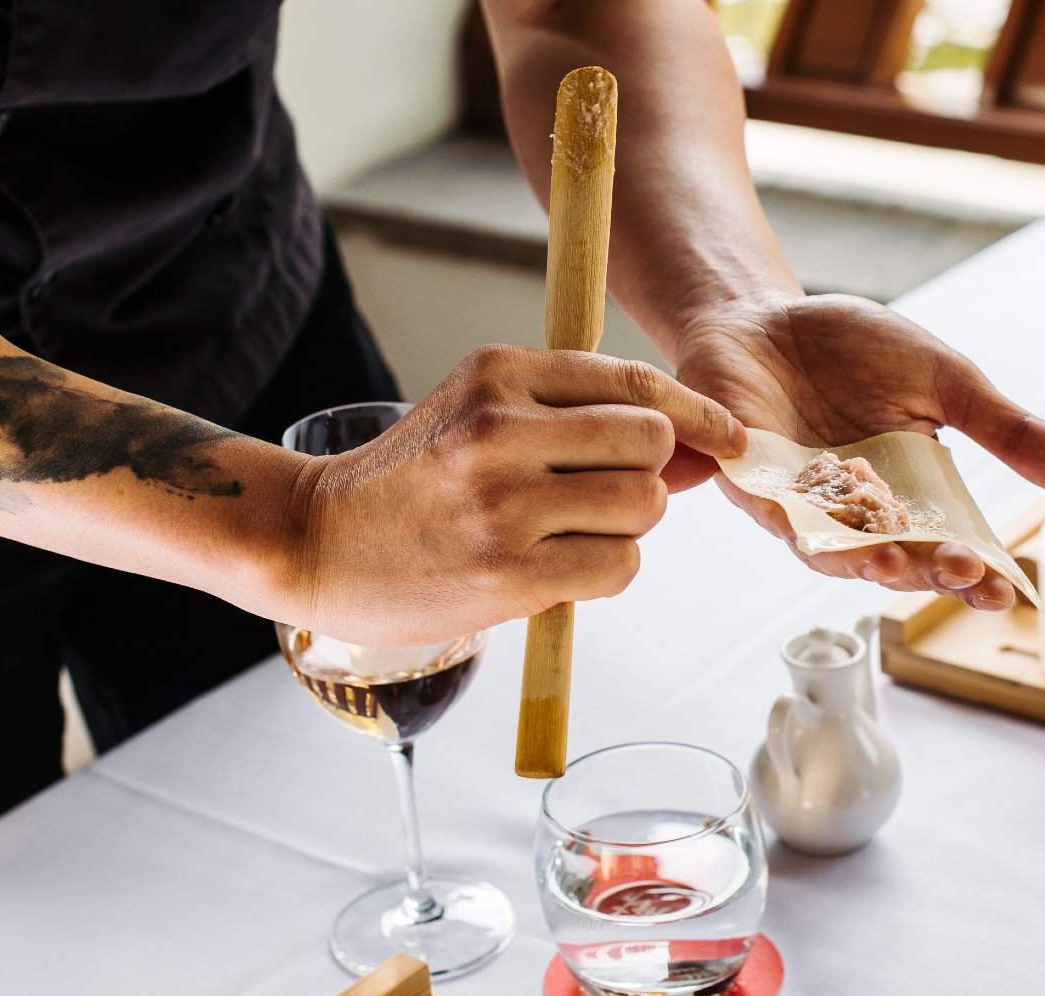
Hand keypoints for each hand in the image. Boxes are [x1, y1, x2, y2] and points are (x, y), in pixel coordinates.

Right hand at [288, 344, 745, 644]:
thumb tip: (699, 443)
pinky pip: (617, 567)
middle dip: (649, 474)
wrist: (317, 542)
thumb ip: (577, 417)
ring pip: (643, 506)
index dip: (697, 412)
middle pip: (653, 442)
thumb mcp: (477, 411)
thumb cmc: (412, 480)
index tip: (727, 437)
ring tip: (571, 535)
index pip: (635, 382)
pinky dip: (606, 570)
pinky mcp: (507, 573)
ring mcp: (504, 503)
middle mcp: (502, 428)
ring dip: (627, 528)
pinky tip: (561, 569)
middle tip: (601, 496)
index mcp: (498, 373)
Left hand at [673, 293, 1044, 609]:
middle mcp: (854, 517)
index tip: (1007, 592)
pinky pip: (765, 510)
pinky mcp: (748, 482)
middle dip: (928, 573)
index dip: (976, 577)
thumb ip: (1007, 432)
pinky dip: (782, 519)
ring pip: (831, 551)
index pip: (949, 550)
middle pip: (896, 561)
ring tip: (893, 565)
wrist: (767, 317)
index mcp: (908, 498)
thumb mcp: (946, 382)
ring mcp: (798, 507)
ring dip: (860, 563)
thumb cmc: (855, 350)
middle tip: (963, 572)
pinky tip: (800, 529)